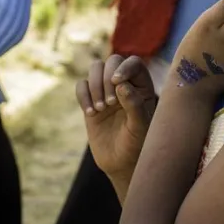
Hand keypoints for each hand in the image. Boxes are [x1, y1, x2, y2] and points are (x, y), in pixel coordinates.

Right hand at [77, 54, 156, 183]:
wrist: (121, 162)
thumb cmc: (137, 144)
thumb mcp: (140, 128)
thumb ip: (135, 105)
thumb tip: (121, 85)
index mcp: (142, 86)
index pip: (133, 62)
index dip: (124, 67)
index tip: (117, 82)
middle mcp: (125, 84)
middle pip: (112, 61)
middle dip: (106, 79)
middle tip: (109, 104)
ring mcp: (106, 90)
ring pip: (95, 68)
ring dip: (94, 86)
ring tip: (99, 109)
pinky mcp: (91, 100)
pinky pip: (81, 85)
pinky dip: (83, 96)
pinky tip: (91, 113)